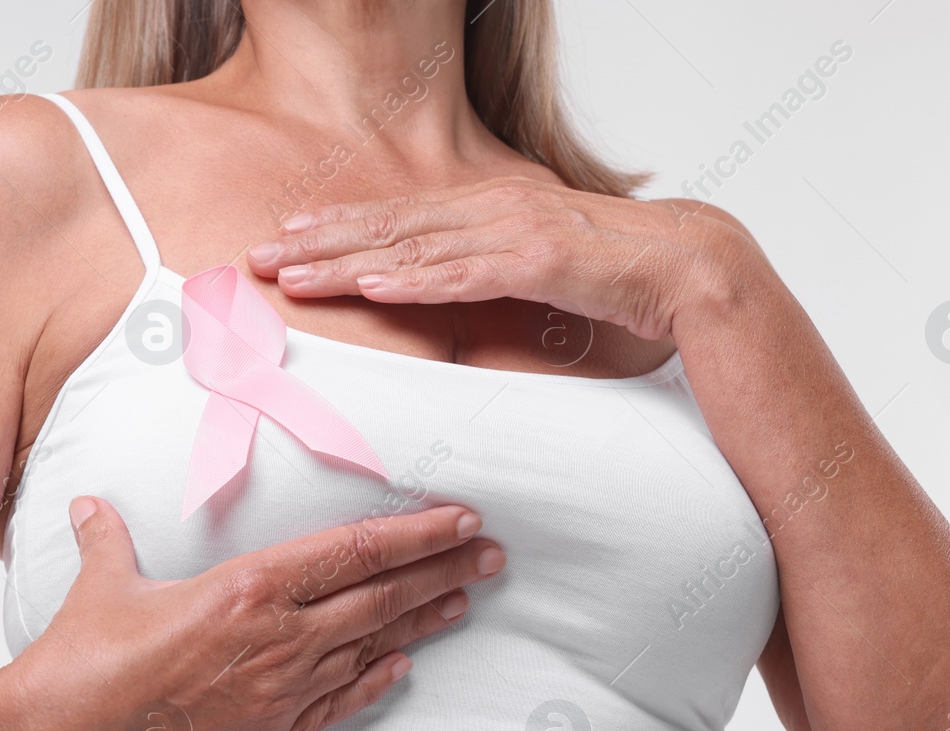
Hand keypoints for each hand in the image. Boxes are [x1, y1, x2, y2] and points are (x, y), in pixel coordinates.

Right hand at [13, 498, 505, 730]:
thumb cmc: (84, 656)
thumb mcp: (105, 583)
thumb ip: (110, 538)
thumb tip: (89, 506)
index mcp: (248, 589)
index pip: (353, 551)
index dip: (414, 534)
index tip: (460, 518)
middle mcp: (279, 639)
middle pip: (381, 597)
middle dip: (443, 571)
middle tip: (491, 553)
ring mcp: (281, 692)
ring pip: (372, 648)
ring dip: (423, 623)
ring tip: (465, 599)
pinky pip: (341, 703)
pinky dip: (377, 681)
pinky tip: (405, 667)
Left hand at [245, 181, 761, 340]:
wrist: (693, 269)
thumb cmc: (616, 277)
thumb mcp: (538, 275)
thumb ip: (491, 279)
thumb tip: (452, 302)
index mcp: (489, 210)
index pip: (398, 220)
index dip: (337, 231)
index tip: (284, 243)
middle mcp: (492, 210)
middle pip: (388, 226)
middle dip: (318, 244)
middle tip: (256, 257)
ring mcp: (514, 230)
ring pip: (413, 247)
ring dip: (346, 263)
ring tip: (290, 275)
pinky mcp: (540, 260)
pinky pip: (465, 274)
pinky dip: (414, 281)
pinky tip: (370, 289)